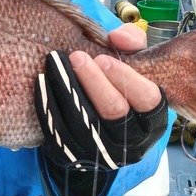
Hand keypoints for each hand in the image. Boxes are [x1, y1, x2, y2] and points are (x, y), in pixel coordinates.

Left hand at [35, 27, 167, 195]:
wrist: (97, 127)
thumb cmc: (117, 86)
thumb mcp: (132, 63)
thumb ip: (132, 42)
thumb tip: (119, 37)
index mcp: (153, 118)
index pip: (147, 99)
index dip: (125, 77)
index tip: (102, 57)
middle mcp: (133, 141)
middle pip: (114, 111)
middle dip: (93, 81)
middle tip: (76, 56)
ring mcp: (103, 154)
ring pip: (84, 123)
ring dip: (67, 90)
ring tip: (55, 62)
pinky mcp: (77, 158)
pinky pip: (59, 133)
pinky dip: (49, 106)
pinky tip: (42, 82)